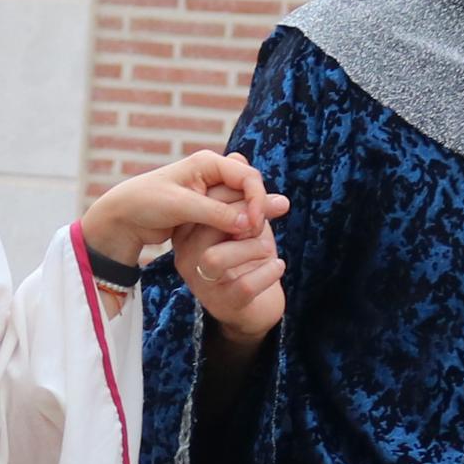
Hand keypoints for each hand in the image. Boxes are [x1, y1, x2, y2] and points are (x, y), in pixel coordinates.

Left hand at [80, 149, 272, 275]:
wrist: (123, 217)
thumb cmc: (146, 203)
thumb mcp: (181, 206)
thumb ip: (215, 213)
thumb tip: (247, 223)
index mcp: (208, 162)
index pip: (247, 176)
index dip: (256, 199)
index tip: (254, 225)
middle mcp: (213, 173)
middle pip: (248, 189)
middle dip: (255, 211)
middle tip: (257, 236)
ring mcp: (210, 191)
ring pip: (241, 204)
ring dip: (247, 220)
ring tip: (251, 240)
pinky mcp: (206, 209)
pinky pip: (230, 216)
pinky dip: (236, 227)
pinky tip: (239, 242)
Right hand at [142, 155, 286, 345]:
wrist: (257, 309)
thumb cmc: (250, 260)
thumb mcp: (246, 222)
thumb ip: (244, 196)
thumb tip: (240, 154)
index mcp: (188, 232)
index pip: (204, 203)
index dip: (237, 195)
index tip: (262, 199)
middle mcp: (186, 257)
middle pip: (206, 227)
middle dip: (245, 218)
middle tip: (265, 223)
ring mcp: (201, 283)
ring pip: (216, 258)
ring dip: (252, 248)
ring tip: (268, 250)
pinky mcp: (223, 304)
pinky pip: (243, 284)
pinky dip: (267, 272)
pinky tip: (278, 266)